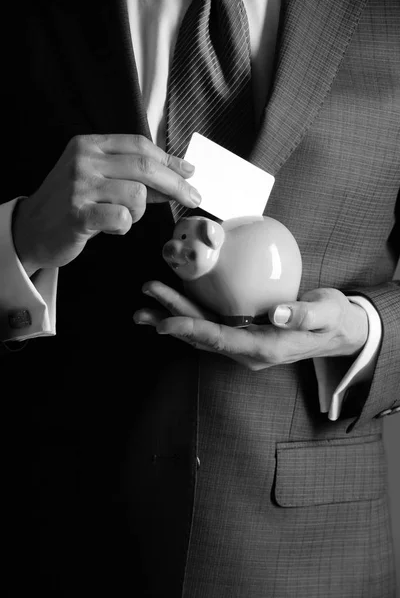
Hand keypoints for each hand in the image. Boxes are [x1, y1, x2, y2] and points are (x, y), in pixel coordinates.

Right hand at [12, 134, 200, 275]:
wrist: (32, 229)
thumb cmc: (72, 204)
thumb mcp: (100, 182)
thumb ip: (135, 177)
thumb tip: (178, 176)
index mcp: (89, 145)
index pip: (139, 145)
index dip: (169, 160)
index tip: (190, 172)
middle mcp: (83, 161)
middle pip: (145, 166)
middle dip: (176, 184)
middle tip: (194, 198)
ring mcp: (79, 187)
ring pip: (137, 194)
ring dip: (140, 212)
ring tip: (123, 217)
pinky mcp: (78, 214)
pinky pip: (122, 218)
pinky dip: (125, 226)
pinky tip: (112, 227)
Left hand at [133, 283, 367, 370]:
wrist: (336, 332)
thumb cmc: (331, 319)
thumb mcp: (327, 313)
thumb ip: (305, 314)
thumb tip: (278, 314)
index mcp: (265, 348)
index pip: (222, 340)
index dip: (192, 330)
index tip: (165, 321)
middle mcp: (248, 352)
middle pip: (203, 336)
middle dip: (172, 317)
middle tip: (146, 299)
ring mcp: (243, 345)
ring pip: (201, 334)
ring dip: (172, 318)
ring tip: (144, 307)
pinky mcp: (241, 335)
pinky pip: (208, 328)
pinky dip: (186, 317)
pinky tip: (169, 306)